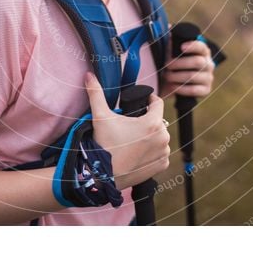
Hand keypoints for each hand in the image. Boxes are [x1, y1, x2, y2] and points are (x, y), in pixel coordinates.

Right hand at [85, 72, 169, 190]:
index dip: (149, 100)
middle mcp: (163, 138)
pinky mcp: (161, 165)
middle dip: (147, 120)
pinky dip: (153, 151)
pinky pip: (161, 153)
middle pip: (158, 121)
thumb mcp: (100, 116)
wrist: (103, 176)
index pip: (157, 103)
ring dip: (151, 136)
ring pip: (160, 137)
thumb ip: (96, 93)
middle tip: (131, 124)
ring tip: (135, 139)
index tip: (141, 102)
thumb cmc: (104, 145)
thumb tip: (89, 75)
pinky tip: (139, 151)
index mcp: (153, 123)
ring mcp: (163, 153)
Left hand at [160, 39, 214, 98]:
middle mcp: (209, 64)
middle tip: (166, 65)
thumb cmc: (175, 64)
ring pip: (193, 76)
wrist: (174, 84)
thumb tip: (168, 27)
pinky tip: (173, 86)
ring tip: (166, 76)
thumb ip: (172, 41)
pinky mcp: (206, 90)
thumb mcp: (173, 53)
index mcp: (203, 52)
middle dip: (179, 63)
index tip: (181, 46)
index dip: (193, 46)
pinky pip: (194, 90)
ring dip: (177, 76)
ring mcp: (209, 78)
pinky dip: (181, 88)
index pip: (202, 47)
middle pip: (197, 62)